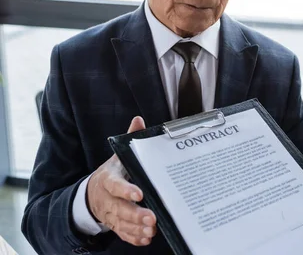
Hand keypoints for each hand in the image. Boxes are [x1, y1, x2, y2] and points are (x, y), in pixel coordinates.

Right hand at [87, 116, 156, 245]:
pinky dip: (133, 237)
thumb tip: (138, 120)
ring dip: (136, 228)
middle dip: (135, 214)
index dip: (126, 190)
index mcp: (108, 179)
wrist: (92, 192)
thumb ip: (129, 140)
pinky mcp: (115, 224)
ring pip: (122, 223)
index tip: (140, 193)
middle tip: (151, 217)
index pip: (115, 185)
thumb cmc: (113, 172)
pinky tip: (146, 238)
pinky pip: (122, 233)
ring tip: (152, 229)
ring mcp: (110, 213)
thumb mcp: (117, 156)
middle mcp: (108, 198)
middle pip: (119, 208)